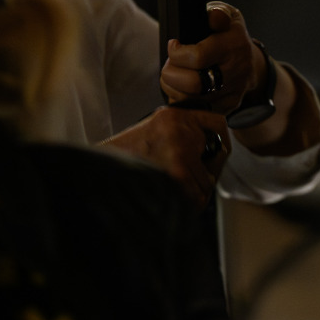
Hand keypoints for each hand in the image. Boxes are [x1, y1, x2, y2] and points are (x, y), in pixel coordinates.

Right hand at [101, 106, 228, 203]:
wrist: (100, 176)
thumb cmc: (125, 158)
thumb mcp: (154, 131)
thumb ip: (184, 134)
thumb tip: (218, 149)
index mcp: (173, 116)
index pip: (217, 123)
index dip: (217, 140)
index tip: (213, 150)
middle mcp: (180, 130)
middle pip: (219, 154)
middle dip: (206, 169)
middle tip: (184, 175)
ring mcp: (180, 153)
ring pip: (208, 180)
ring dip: (195, 189)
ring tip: (171, 186)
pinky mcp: (177, 176)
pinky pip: (199, 196)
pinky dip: (188, 202)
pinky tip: (169, 196)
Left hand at [162, 1, 267, 108]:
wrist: (251, 62)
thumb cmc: (229, 35)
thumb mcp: (226, 15)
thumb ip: (217, 13)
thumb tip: (214, 18)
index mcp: (234, 44)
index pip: (198, 57)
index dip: (177, 54)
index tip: (173, 46)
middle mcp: (237, 70)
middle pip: (193, 84)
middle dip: (171, 75)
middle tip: (170, 66)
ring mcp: (234, 91)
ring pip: (192, 101)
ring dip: (173, 89)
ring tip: (173, 77)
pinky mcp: (229, 106)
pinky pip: (198, 111)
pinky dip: (184, 102)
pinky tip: (183, 90)